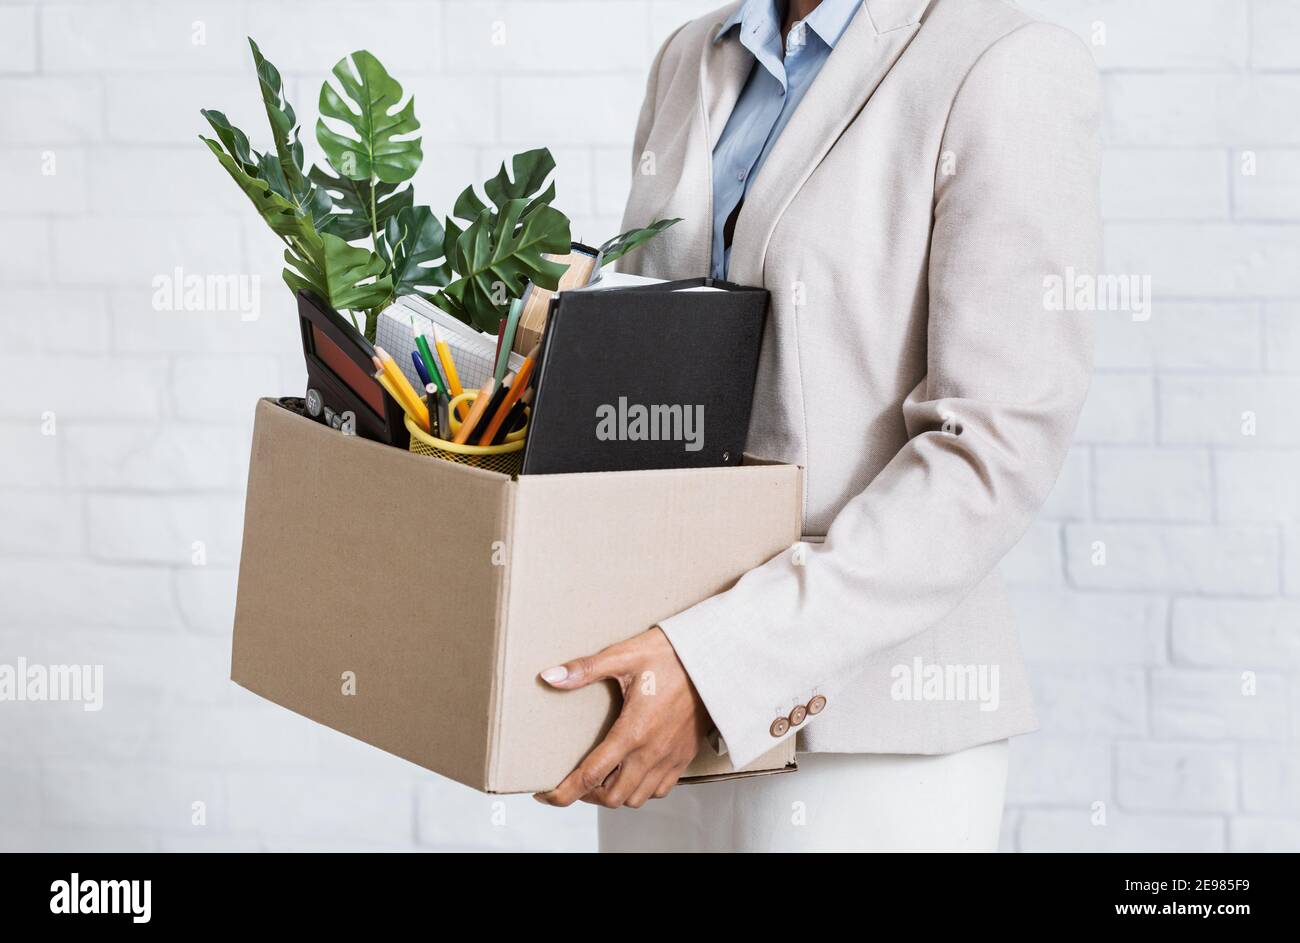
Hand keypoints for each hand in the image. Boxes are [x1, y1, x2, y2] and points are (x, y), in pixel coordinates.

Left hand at [533, 626, 709, 808]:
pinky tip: (631, 772)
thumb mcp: (624, 655)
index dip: (562, 792)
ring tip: (600, 778)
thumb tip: (550, 676)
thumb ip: (585, 669)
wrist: (716, 660)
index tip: (545, 795)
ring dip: (614, 794)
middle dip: (586, 795)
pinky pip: (659, 790)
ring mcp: (670, 758)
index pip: (590, 776)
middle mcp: (651, 753)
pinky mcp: (684, 757)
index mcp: (632, 732)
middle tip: (573, 781)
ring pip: (636, 798)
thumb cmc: (672, 655)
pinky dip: (640, 790)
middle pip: (612, 797)